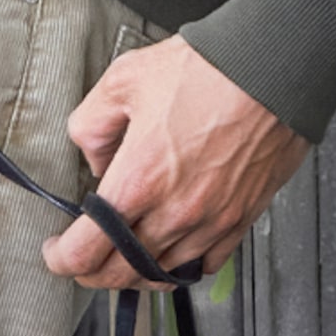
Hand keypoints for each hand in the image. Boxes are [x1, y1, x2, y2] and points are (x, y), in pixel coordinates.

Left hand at [41, 37, 309, 289]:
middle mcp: (173, 211)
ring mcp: (209, 220)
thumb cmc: (212, 67)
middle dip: (91, 272)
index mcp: (138, 181)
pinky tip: (168, 252)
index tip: (56, 251)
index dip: (60, 259)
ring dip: (132, 271)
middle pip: (117, 273)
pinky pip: (203, 264)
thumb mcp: (124, 80)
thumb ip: (92, 126)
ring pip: (158, 274)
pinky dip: (179, 266)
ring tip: (122, 254)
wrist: (279, 61)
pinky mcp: (240, 218)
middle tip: (83, 259)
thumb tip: (94, 160)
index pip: (84, 252)